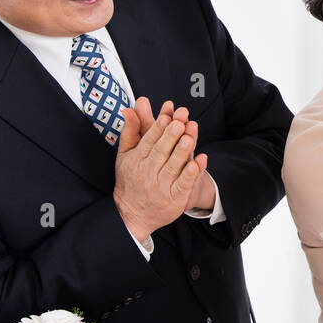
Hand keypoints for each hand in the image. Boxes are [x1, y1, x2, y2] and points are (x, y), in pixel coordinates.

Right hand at [131, 97, 214, 212]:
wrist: (133, 214)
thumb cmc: (131, 179)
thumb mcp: (125, 155)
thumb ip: (130, 131)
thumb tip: (128, 108)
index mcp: (137, 159)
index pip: (148, 141)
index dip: (158, 129)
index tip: (166, 117)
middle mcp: (148, 172)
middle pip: (161, 152)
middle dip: (170, 137)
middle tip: (179, 123)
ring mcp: (162, 186)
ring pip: (173, 167)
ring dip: (182, 152)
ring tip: (189, 138)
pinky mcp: (174, 198)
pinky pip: (183, 185)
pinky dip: (190, 174)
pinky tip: (198, 162)